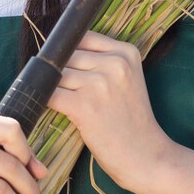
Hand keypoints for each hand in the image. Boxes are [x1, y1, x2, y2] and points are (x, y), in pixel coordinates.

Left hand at [45, 31, 174, 193]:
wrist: (146, 156)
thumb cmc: (130, 119)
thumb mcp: (126, 78)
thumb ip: (101, 59)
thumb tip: (56, 49)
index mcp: (126, 51)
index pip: (81, 38)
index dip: (70, 54)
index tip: (72, 70)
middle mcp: (114, 63)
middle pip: (66, 56)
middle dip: (60, 72)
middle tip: (71, 92)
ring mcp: (99, 84)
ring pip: (56, 75)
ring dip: (53, 88)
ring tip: (68, 104)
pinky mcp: (84, 105)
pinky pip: (50, 94)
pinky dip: (46, 101)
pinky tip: (57, 110)